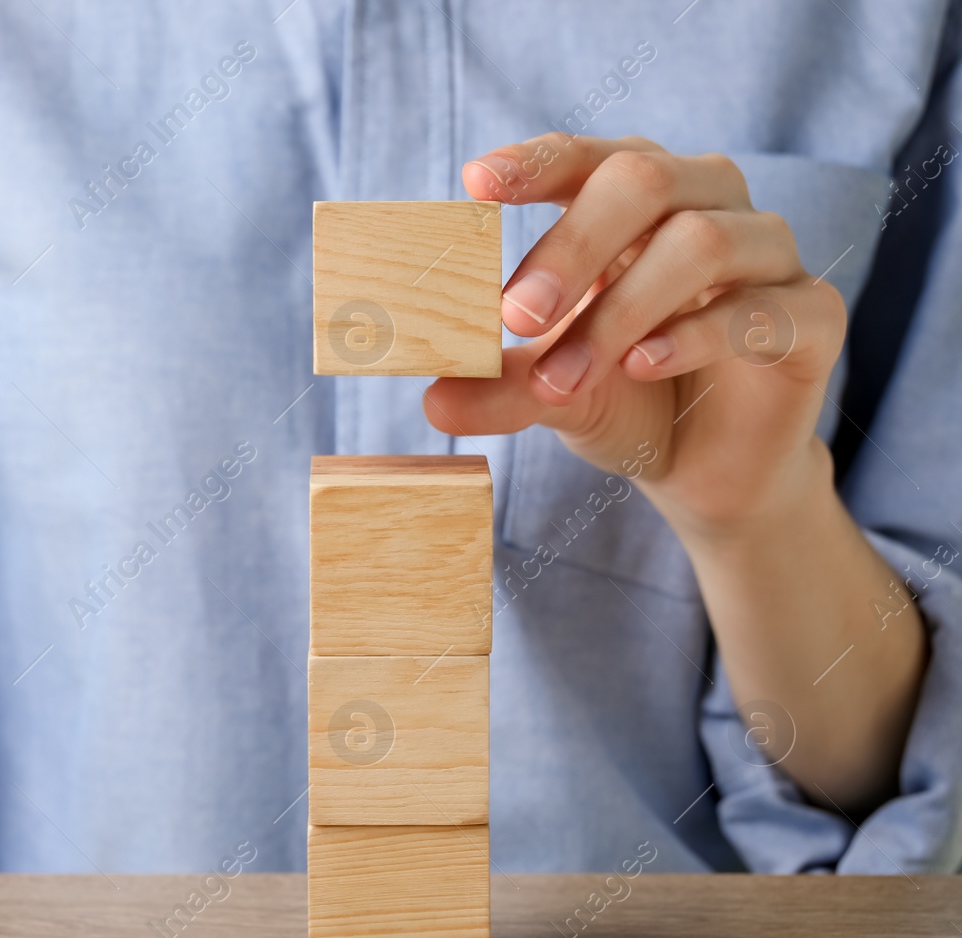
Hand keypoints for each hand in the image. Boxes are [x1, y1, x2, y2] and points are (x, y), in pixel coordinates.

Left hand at [423, 134, 845, 540]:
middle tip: (514, 316)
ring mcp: (768, 255)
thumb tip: (432, 403)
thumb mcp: (550, 393)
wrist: (704, 471)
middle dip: (571, 247)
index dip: (535, 163)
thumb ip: (499, 388)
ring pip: (701, 241)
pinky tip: (641, 366)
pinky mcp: (814, 316)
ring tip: (564, 378)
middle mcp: (707, 204)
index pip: (586, 157)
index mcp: (636, 200)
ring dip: (619, 312)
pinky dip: (695, 334)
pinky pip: (761, 307)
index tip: (475, 185)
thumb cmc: (623, 399)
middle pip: (643, 181)